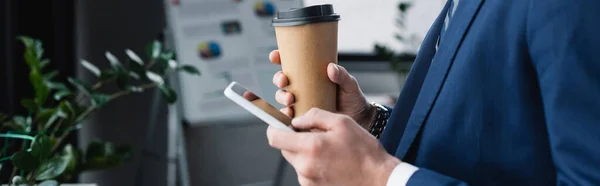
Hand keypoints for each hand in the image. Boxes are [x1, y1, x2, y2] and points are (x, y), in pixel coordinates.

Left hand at [267, 108, 399, 185]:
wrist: (379, 180)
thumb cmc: (364, 151)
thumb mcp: (342, 122)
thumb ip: (314, 116)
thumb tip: (296, 120)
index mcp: (310, 147)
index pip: (275, 138)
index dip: (274, 128)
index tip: (280, 124)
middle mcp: (305, 167)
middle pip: (284, 149)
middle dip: (294, 139)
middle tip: (314, 134)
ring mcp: (308, 180)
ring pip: (295, 160)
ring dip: (305, 152)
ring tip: (328, 149)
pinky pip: (305, 172)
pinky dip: (313, 164)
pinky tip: (331, 161)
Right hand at [269, 50, 375, 128]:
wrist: (358, 119)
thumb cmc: (352, 99)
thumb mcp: (349, 84)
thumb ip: (342, 75)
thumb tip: (331, 67)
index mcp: (311, 75)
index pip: (292, 63)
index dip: (280, 58)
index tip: (276, 56)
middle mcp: (303, 87)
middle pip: (282, 80)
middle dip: (278, 78)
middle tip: (284, 80)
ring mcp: (301, 102)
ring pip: (282, 96)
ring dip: (282, 96)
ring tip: (290, 99)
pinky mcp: (302, 116)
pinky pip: (288, 115)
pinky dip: (286, 114)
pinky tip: (290, 114)